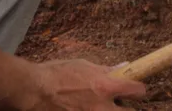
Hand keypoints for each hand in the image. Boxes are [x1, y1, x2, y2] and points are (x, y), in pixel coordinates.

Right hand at [17, 59, 145, 110]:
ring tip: (98, 106)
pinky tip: (85, 109)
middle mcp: (102, 107)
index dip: (138, 90)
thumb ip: (105, 70)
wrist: (33, 91)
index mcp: (105, 87)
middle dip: (128, 109)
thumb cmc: (56, 75)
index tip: (136, 90)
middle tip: (121, 105)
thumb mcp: (83, 66)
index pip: (137, 90)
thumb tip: (123, 68)